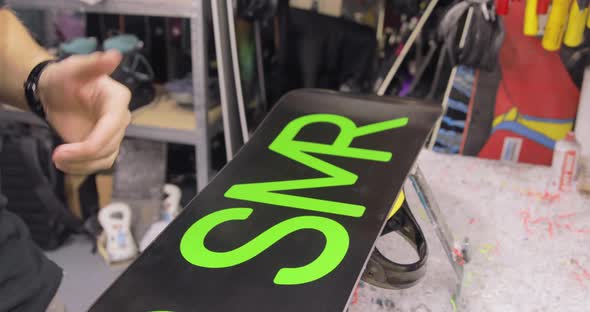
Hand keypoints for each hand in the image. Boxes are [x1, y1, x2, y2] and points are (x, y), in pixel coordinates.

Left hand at [38, 50, 131, 174]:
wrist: (55, 92)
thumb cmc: (65, 77)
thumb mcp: (74, 68)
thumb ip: (93, 63)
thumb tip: (115, 55)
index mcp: (118, 99)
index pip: (113, 126)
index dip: (93, 143)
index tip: (65, 151)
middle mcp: (120, 118)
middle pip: (109, 146)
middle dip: (82, 156)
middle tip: (56, 156)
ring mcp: (113, 134)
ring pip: (106, 159)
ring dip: (82, 165)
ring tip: (58, 160)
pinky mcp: (104, 145)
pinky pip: (99, 163)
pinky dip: (82, 168)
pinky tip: (64, 163)